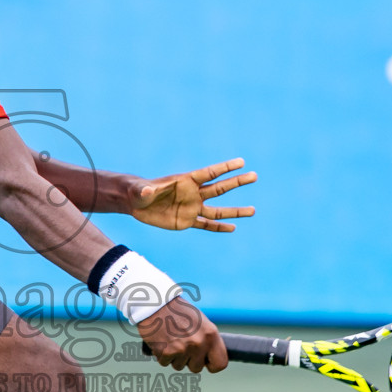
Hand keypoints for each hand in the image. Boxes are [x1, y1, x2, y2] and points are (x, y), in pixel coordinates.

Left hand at [129, 158, 256, 231]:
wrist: (137, 202)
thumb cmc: (139, 191)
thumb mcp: (142, 190)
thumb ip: (147, 190)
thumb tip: (147, 190)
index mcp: (186, 181)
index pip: (209, 173)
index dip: (225, 167)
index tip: (241, 162)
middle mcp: (193, 194)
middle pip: (219, 188)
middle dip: (237, 182)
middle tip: (254, 176)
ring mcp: (192, 208)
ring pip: (217, 210)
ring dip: (235, 211)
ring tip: (253, 210)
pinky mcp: (187, 221)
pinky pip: (206, 225)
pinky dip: (219, 227)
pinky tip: (233, 228)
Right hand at [137, 297, 228, 372]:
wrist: (155, 303)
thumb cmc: (178, 310)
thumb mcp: (200, 321)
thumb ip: (207, 339)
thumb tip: (209, 357)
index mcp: (211, 334)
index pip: (220, 363)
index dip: (212, 365)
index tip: (205, 362)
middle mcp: (199, 343)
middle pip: (197, 368)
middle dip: (188, 360)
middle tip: (181, 344)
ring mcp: (183, 349)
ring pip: (179, 366)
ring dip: (174, 357)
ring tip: (170, 339)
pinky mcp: (167, 352)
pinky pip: (165, 363)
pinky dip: (161, 355)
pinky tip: (161, 340)